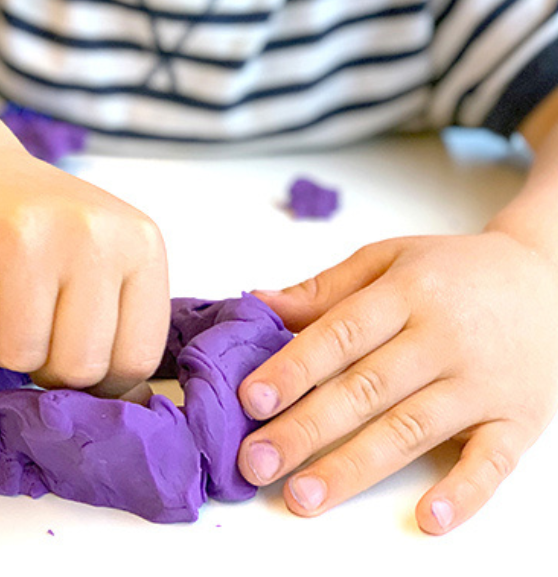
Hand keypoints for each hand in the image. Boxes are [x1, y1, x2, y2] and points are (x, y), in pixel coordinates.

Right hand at [0, 146, 169, 396]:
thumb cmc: (47, 231)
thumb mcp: (108, 262)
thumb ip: (124, 328)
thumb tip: (129, 409)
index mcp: (139, 242)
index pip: (137, 359)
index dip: (102, 377)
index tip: (78, 350)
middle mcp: (89, 232)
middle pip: (77, 367)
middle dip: (48, 364)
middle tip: (34, 319)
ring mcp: (24, 232)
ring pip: (17, 358)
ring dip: (1, 348)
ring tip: (1, 299)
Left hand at [237, 232, 557, 532]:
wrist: (546, 279)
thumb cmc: (453, 272)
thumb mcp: (389, 260)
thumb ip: (325, 288)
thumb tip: (258, 303)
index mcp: (407, 293)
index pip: (342, 333)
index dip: (295, 367)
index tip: (252, 398)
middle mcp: (443, 337)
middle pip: (366, 387)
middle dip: (306, 428)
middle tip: (257, 461)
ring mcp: (482, 382)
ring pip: (411, 428)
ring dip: (355, 467)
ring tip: (304, 495)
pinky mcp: (518, 419)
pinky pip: (492, 461)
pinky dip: (463, 492)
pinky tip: (428, 518)